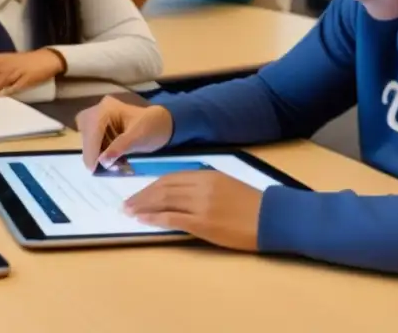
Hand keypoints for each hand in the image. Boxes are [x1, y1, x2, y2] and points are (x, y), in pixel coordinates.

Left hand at [0, 48, 63, 96]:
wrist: (45, 59)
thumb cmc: (24, 60)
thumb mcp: (8, 57)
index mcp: (3, 58)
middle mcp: (8, 63)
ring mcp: (17, 71)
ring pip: (2, 79)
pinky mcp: (26, 79)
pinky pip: (16, 85)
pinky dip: (8, 90)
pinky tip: (2, 95)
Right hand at [76, 96, 172, 170]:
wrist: (163, 123)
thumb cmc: (153, 127)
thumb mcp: (138, 138)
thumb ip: (119, 147)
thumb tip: (101, 161)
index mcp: (107, 109)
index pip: (93, 130)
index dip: (91, 151)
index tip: (93, 170)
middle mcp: (100, 109)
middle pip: (86, 133)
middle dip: (91, 152)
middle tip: (100, 169)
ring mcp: (99, 116)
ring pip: (87, 137)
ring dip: (94, 152)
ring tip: (108, 164)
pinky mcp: (101, 124)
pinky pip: (93, 138)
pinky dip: (99, 150)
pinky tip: (109, 158)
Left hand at [125, 171, 262, 250]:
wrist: (271, 217)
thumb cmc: (251, 204)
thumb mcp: (226, 185)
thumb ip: (203, 185)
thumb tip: (180, 192)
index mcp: (207, 174)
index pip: (170, 177)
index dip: (150, 185)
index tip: (138, 192)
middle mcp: (201, 186)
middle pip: (163, 188)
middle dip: (142, 196)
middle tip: (126, 203)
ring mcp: (201, 204)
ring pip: (164, 201)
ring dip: (143, 206)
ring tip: (129, 211)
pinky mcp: (203, 223)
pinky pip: (172, 218)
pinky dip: (154, 218)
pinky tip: (143, 220)